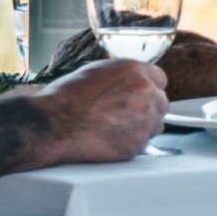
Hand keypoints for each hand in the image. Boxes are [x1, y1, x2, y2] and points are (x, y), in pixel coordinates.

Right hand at [35, 58, 169, 163]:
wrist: (54, 124)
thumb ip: (122, 76)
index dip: (149, 88)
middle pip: (162, 102)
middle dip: (148, 108)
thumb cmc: (67, 97)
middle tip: (126, 114)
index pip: (160, 78)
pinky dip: (130, 143)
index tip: (142, 96)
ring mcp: (144, 120)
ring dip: (142, 126)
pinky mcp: (138, 145)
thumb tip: (130, 82)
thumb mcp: (96, 71)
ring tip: (115, 127)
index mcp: (134, 71)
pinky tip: (109, 138)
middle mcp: (145, 92)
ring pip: (155, 125)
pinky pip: (143, 144)